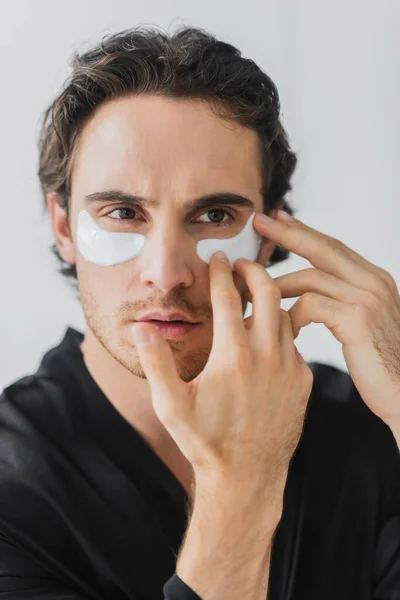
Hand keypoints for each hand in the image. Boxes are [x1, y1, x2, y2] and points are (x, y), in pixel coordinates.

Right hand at [131, 251, 312, 498]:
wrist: (247, 476)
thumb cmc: (205, 441)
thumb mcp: (170, 405)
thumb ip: (154, 363)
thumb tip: (140, 328)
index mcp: (233, 356)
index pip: (229, 297)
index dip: (222, 272)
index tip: (218, 257)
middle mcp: (267, 356)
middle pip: (268, 293)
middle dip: (255, 271)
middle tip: (242, 264)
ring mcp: (290, 368)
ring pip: (285, 316)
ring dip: (270, 299)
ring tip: (253, 294)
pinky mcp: (303, 381)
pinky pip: (295, 343)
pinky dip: (281, 330)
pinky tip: (266, 336)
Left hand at [253, 209, 399, 432]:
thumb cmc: (379, 365)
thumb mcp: (363, 324)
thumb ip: (341, 302)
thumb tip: (307, 291)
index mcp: (375, 279)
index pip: (333, 246)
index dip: (304, 231)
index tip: (279, 219)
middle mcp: (374, 282)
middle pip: (323, 247)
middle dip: (288, 233)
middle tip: (260, 222)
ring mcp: (367, 298)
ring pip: (310, 276)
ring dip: (277, 284)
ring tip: (253, 291)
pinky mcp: (357, 318)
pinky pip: (310, 305)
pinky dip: (291, 315)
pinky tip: (285, 329)